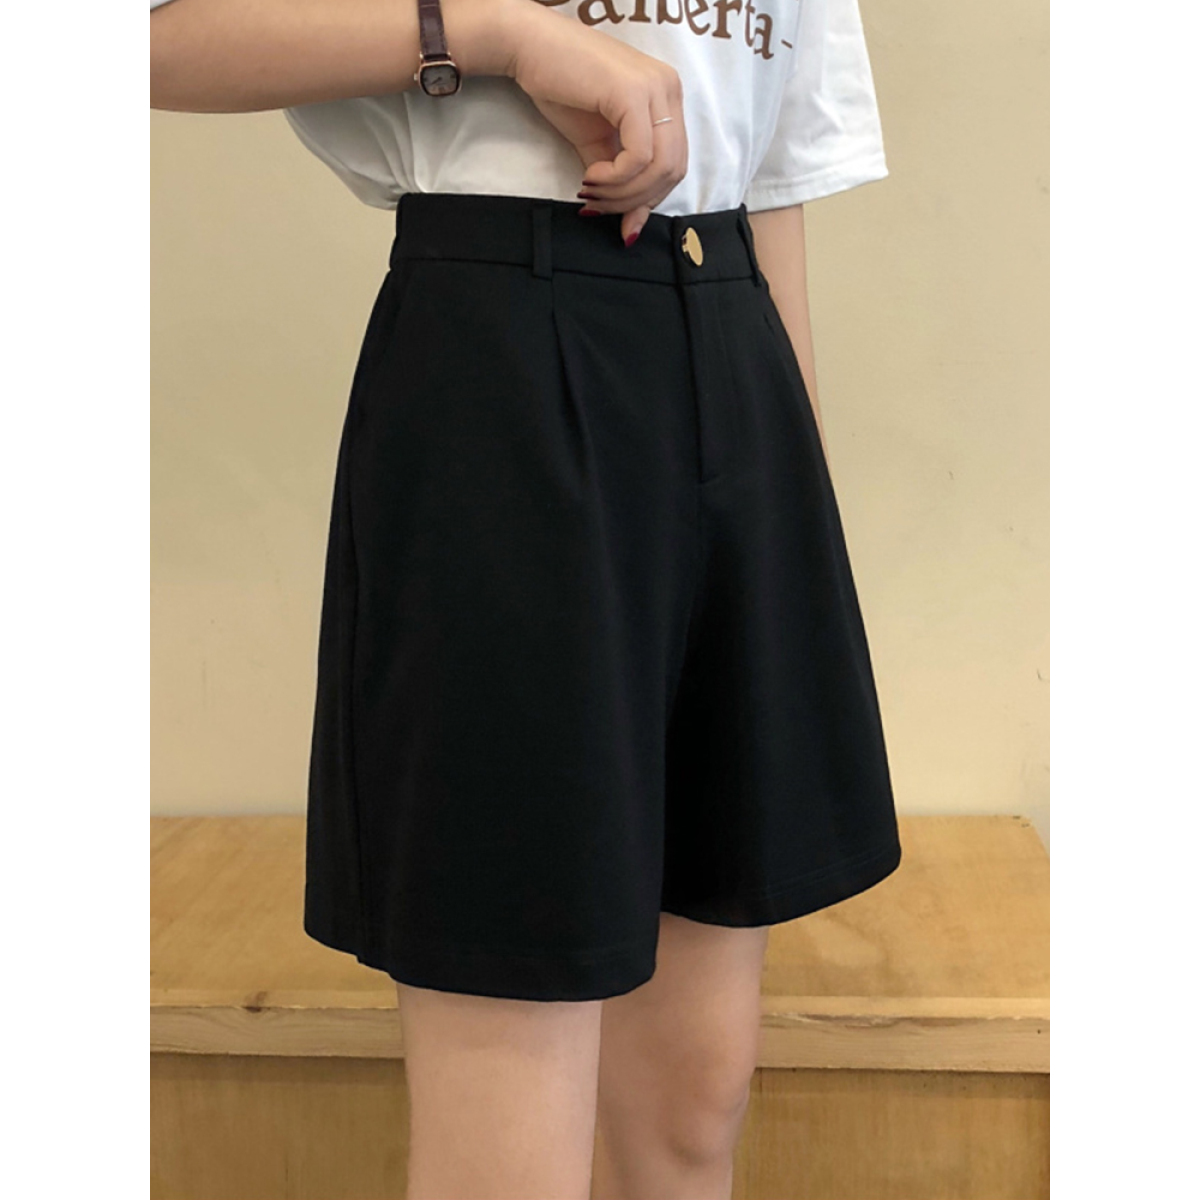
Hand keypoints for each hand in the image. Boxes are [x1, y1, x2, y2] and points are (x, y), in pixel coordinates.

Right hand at [502, 5, 687, 243]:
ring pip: (660, 167)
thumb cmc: (561, 89)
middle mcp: (668, 89)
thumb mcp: (597, 144)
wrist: (529, 48)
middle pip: (673, 170)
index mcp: (666, 99)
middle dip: (635, 201)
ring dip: (623, 194)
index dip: (649, 200)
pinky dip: (615, 178)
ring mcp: (655, 87)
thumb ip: (619, 181)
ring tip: (591, 191)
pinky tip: (590, 176)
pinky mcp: (633, 92)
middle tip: (598, 206)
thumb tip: (630, 229)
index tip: (621, 222)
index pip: (675, 164)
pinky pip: (639, 156)